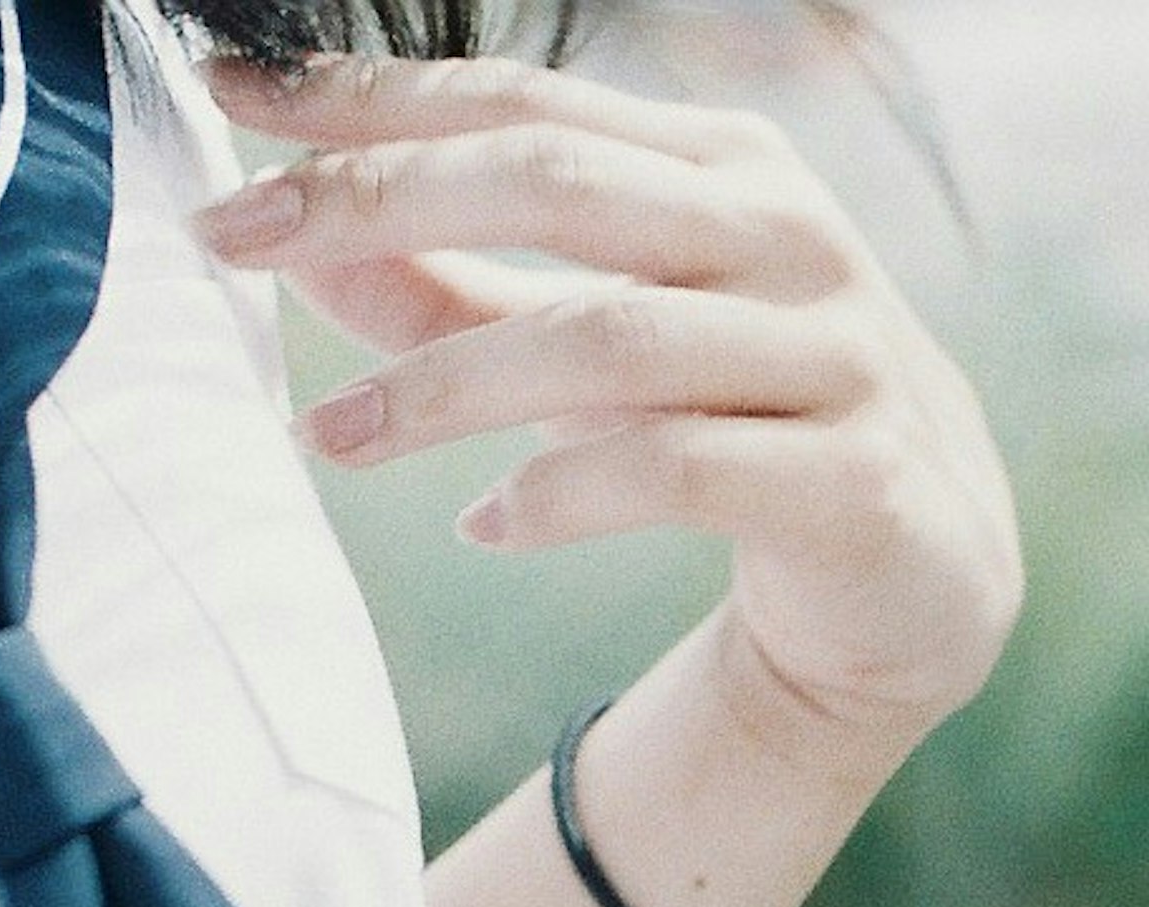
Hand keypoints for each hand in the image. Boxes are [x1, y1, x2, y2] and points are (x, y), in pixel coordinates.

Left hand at [199, 51, 1020, 758]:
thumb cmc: (737, 425)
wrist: (923, 571)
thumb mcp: (586, 347)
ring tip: (327, 439)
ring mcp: (830, 350)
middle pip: (552, 179)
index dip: (367, 95)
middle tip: (229, 241)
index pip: (519, 97)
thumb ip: (451, 293)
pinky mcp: (852, 478)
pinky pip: (678, 470)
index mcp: (718, 162)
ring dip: (440, 385)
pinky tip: (486, 525)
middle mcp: (783, 230)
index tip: (225, 93)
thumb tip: (295, 239)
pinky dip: (561, 495)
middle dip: (375, 201)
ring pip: (605, 337)